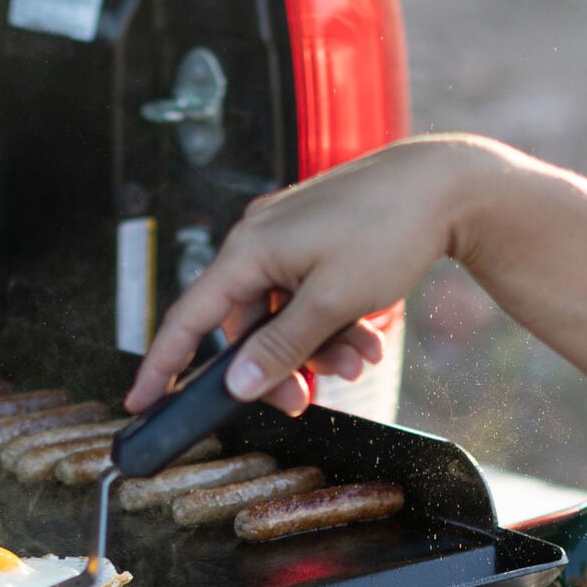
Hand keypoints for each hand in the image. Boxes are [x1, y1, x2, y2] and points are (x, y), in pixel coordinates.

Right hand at [123, 135, 513, 417]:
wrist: (446, 184)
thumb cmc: (390, 230)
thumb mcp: (333, 303)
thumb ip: (281, 347)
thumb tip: (237, 384)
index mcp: (248, 249)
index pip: (189, 318)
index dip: (163, 365)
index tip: (141, 402)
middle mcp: (258, 239)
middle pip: (245, 326)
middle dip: (279, 367)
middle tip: (306, 401)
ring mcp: (288, 236)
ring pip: (284, 315)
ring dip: (318, 348)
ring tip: (361, 361)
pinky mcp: (316, 238)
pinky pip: (307, 295)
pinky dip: (332, 322)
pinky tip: (367, 336)